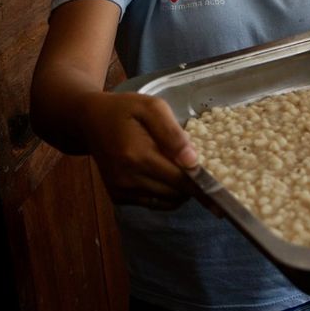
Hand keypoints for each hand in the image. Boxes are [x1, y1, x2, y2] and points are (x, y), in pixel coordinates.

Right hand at [80, 92, 199, 209]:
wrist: (89, 120)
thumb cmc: (124, 109)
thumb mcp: (152, 108)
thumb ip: (172, 133)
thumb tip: (192, 161)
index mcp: (137, 155)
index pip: (180, 179)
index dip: (202, 182)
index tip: (220, 182)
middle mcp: (127, 178)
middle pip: (176, 193)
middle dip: (193, 184)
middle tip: (198, 166)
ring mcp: (121, 190)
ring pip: (166, 202)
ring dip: (180, 190)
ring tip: (179, 168)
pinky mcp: (118, 196)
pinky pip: (153, 203)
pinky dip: (165, 194)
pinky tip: (165, 174)